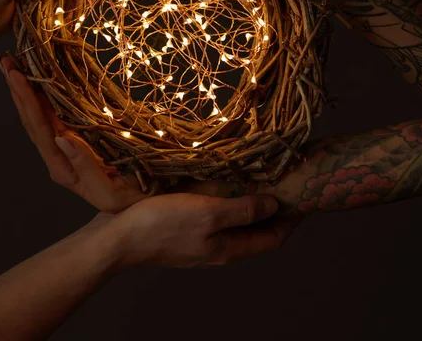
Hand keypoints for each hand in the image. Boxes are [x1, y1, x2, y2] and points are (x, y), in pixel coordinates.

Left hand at [0, 56, 145, 212]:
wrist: (146, 201)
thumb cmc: (131, 199)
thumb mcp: (109, 192)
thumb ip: (85, 166)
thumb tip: (62, 138)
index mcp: (61, 166)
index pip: (38, 128)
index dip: (26, 100)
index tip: (15, 75)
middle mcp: (59, 154)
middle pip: (32, 118)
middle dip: (17, 89)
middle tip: (5, 60)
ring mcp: (67, 145)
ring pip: (40, 114)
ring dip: (26, 89)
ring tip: (13, 65)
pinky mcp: (79, 136)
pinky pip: (57, 113)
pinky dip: (45, 94)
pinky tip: (39, 81)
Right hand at [108, 192, 292, 267]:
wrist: (117, 236)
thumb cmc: (162, 225)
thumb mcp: (209, 214)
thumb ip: (243, 210)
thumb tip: (275, 205)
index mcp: (229, 247)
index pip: (273, 238)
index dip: (292, 219)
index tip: (304, 197)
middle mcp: (218, 245)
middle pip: (256, 229)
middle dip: (272, 207)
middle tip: (283, 179)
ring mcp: (200, 236)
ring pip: (234, 218)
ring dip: (248, 199)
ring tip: (258, 173)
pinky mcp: (184, 225)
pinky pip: (213, 211)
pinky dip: (225, 196)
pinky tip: (220, 177)